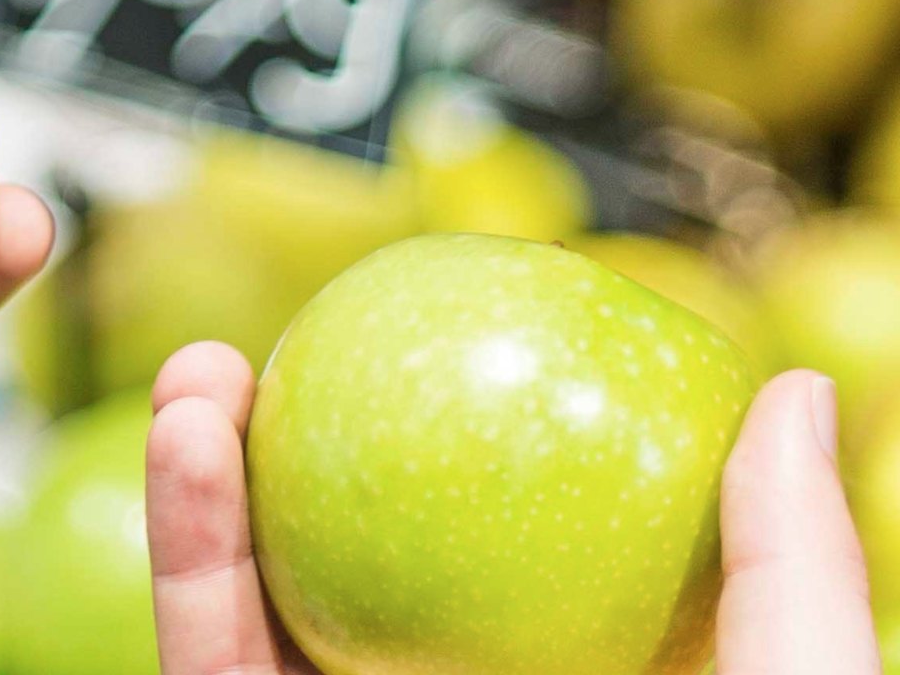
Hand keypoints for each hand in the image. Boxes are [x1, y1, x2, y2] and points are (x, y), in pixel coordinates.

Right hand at [142, 341, 881, 673]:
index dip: (448, 455)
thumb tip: (785, 391)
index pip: (498, 571)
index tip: (425, 340)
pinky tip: (190, 447)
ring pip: (254, 619)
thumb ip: (794, 569)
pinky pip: (215, 666)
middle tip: (269, 347)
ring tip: (204, 374)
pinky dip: (189, 553)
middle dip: (294, 458)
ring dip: (205, 484)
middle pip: (350, 580)